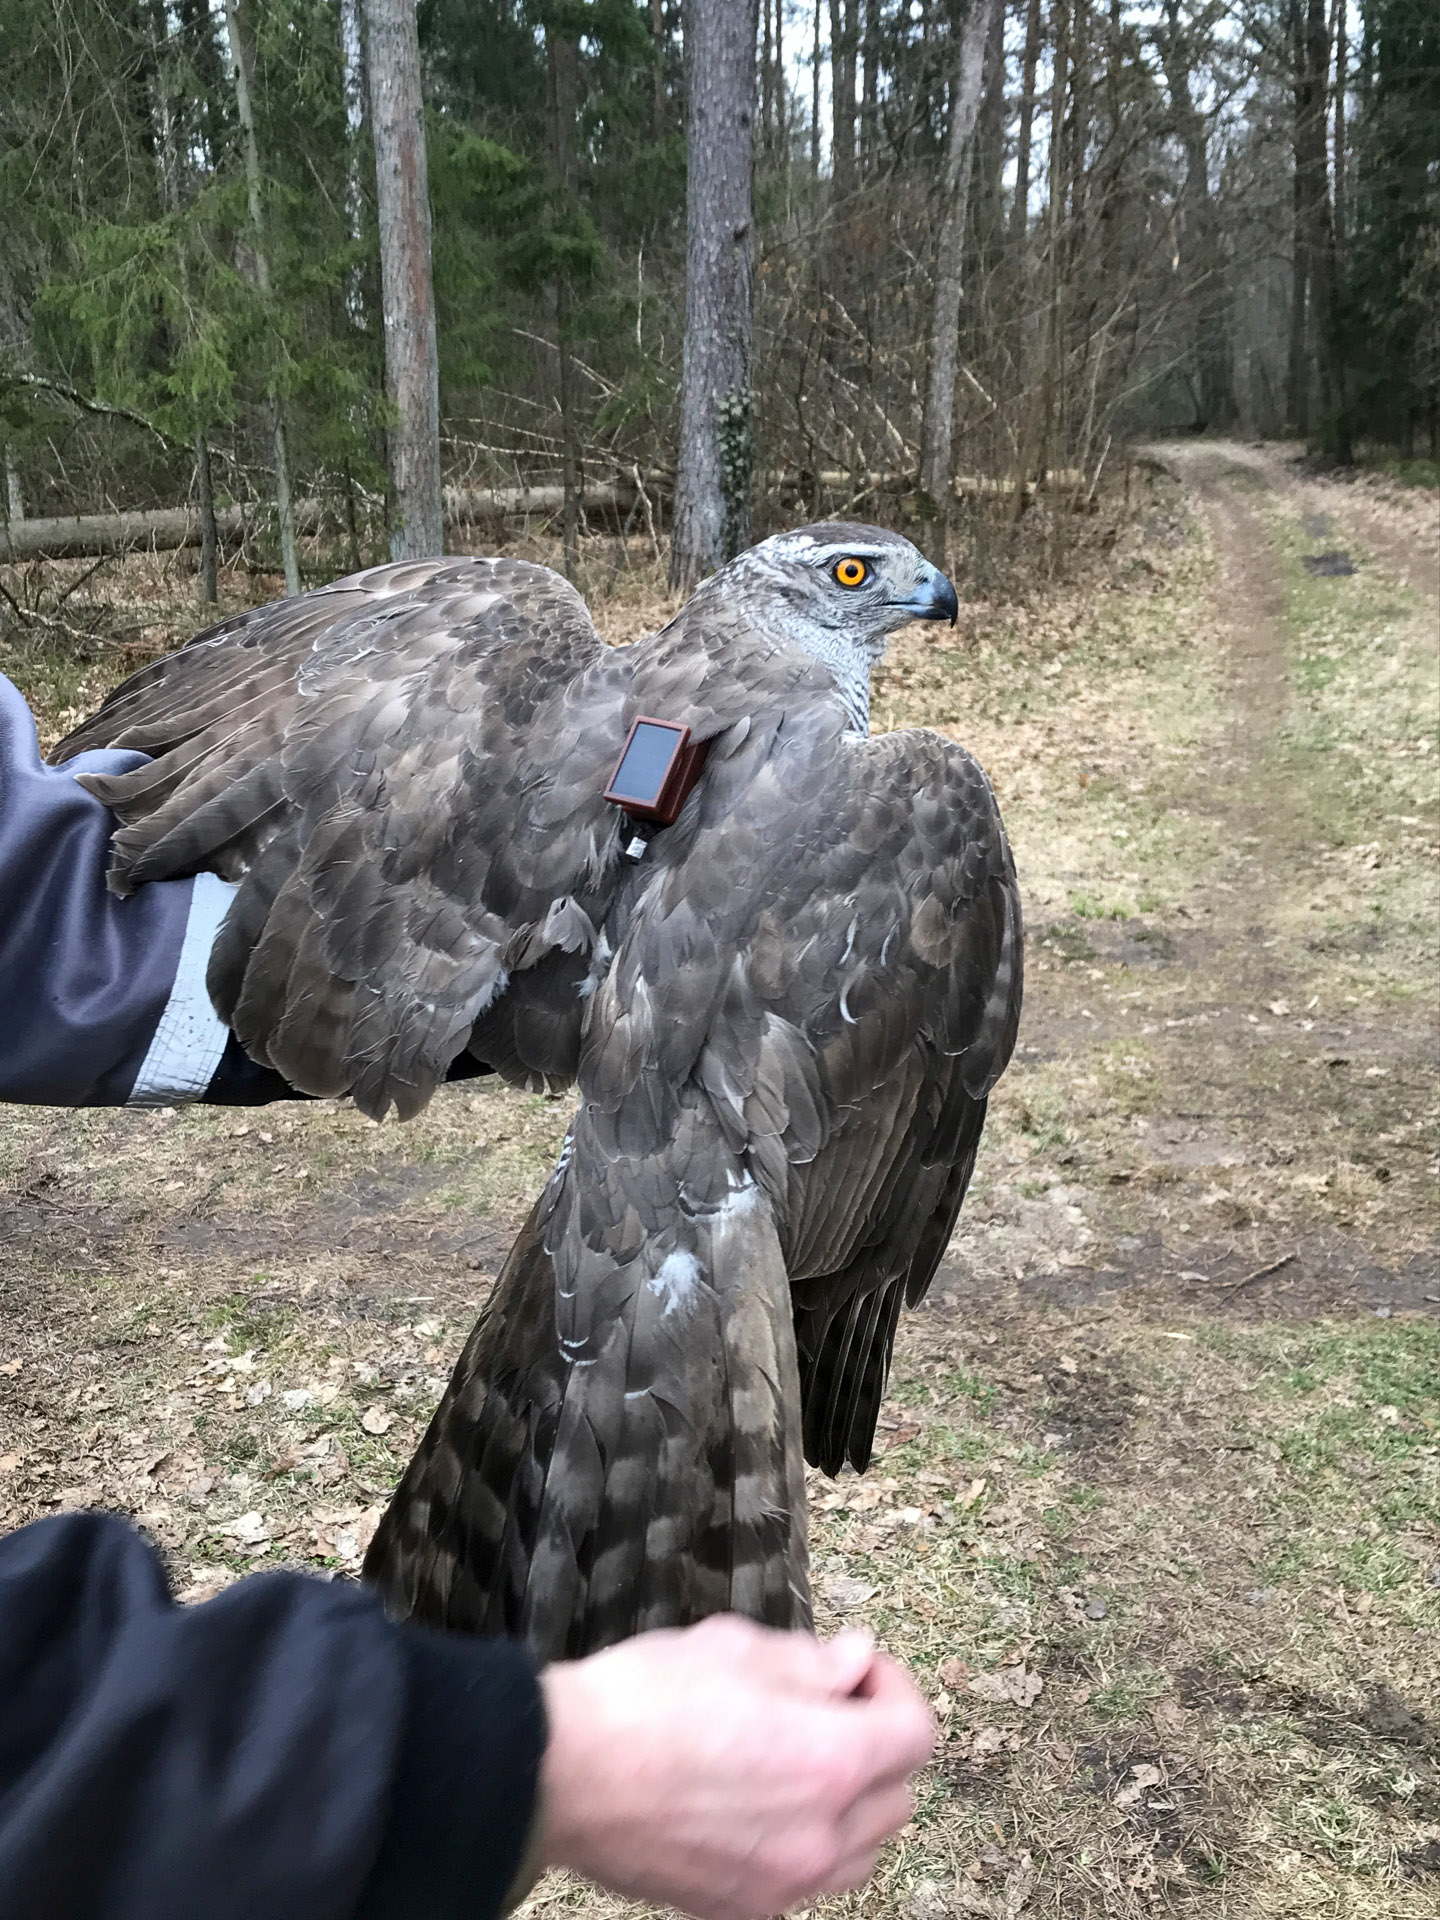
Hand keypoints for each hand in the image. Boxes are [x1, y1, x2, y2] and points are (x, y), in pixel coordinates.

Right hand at [538, 1614, 934, 1919]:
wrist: (561, 1773)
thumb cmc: (643, 1700)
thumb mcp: (735, 1648)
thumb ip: (812, 1662)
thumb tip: (855, 1662)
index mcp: (830, 1762)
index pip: (915, 1732)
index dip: (893, 1686)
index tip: (857, 1668)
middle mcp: (819, 1836)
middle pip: (898, 1796)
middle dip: (878, 1743)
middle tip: (829, 1704)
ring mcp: (782, 1883)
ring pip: (863, 1850)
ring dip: (853, 1802)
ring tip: (798, 1756)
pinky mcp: (742, 1908)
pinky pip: (811, 1881)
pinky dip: (811, 1842)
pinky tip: (764, 1801)